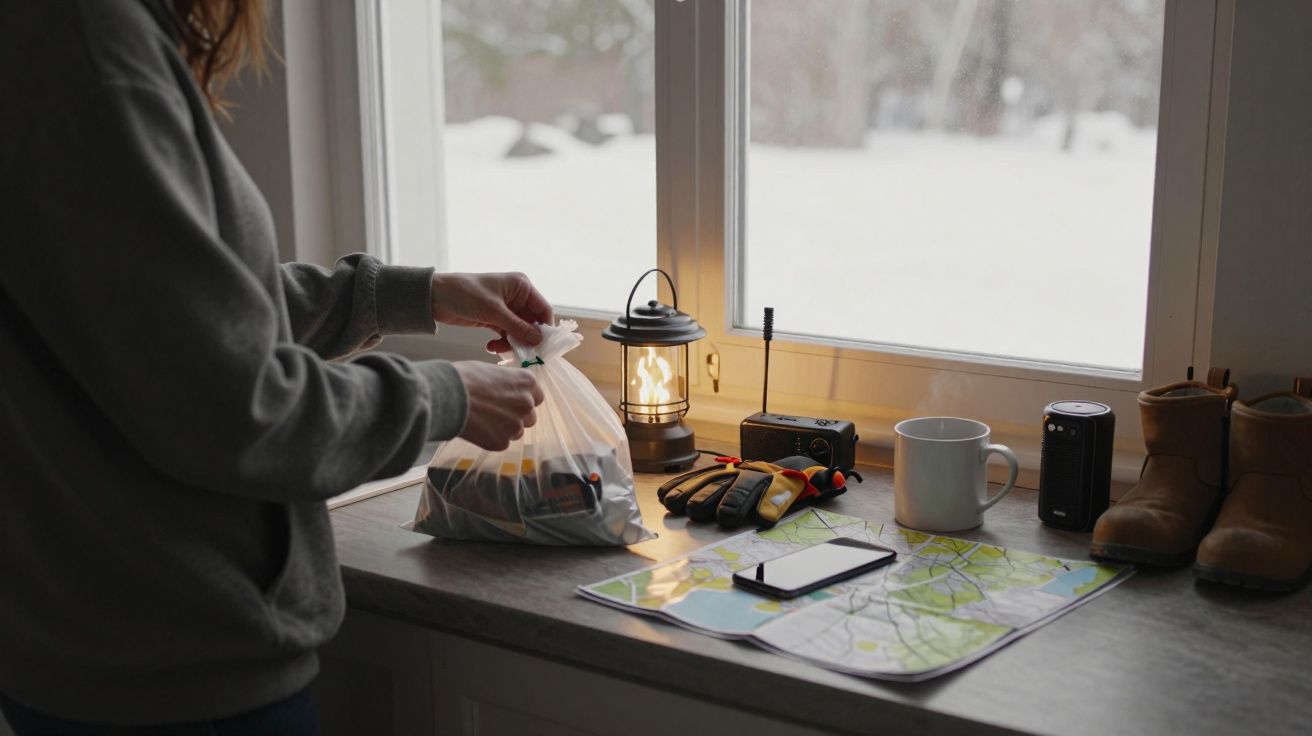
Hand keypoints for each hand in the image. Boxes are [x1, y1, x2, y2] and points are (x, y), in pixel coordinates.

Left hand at [431, 272, 552, 353]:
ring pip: (519, 331)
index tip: (543, 347)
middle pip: (532, 323)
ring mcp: (506, 309)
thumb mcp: (494, 312)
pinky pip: (506, 334)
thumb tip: (539, 340)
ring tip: (497, 348)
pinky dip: (501, 342)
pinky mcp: (494, 319)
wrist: (435, 297)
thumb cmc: (466, 294)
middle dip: (526, 338)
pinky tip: (490, 346)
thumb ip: (518, 327)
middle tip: (521, 354)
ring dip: (511, 342)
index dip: (545, 328)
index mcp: (521, 286)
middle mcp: (517, 296)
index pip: (543, 309)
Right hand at [452, 361, 544, 450]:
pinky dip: (492, 438)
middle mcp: (527, 404)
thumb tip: (506, 388)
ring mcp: (515, 425)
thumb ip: (507, 382)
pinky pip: (502, 442)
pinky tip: (477, 429)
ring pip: (517, 431)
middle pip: (530, 416)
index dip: (523, 399)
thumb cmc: (465, 378)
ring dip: (505, 428)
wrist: (447, 396)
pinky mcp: (501, 442)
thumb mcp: (492, 371)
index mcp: (527, 383)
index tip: (513, 400)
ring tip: (484, 420)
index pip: (537, 396)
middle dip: (516, 415)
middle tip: (497, 412)